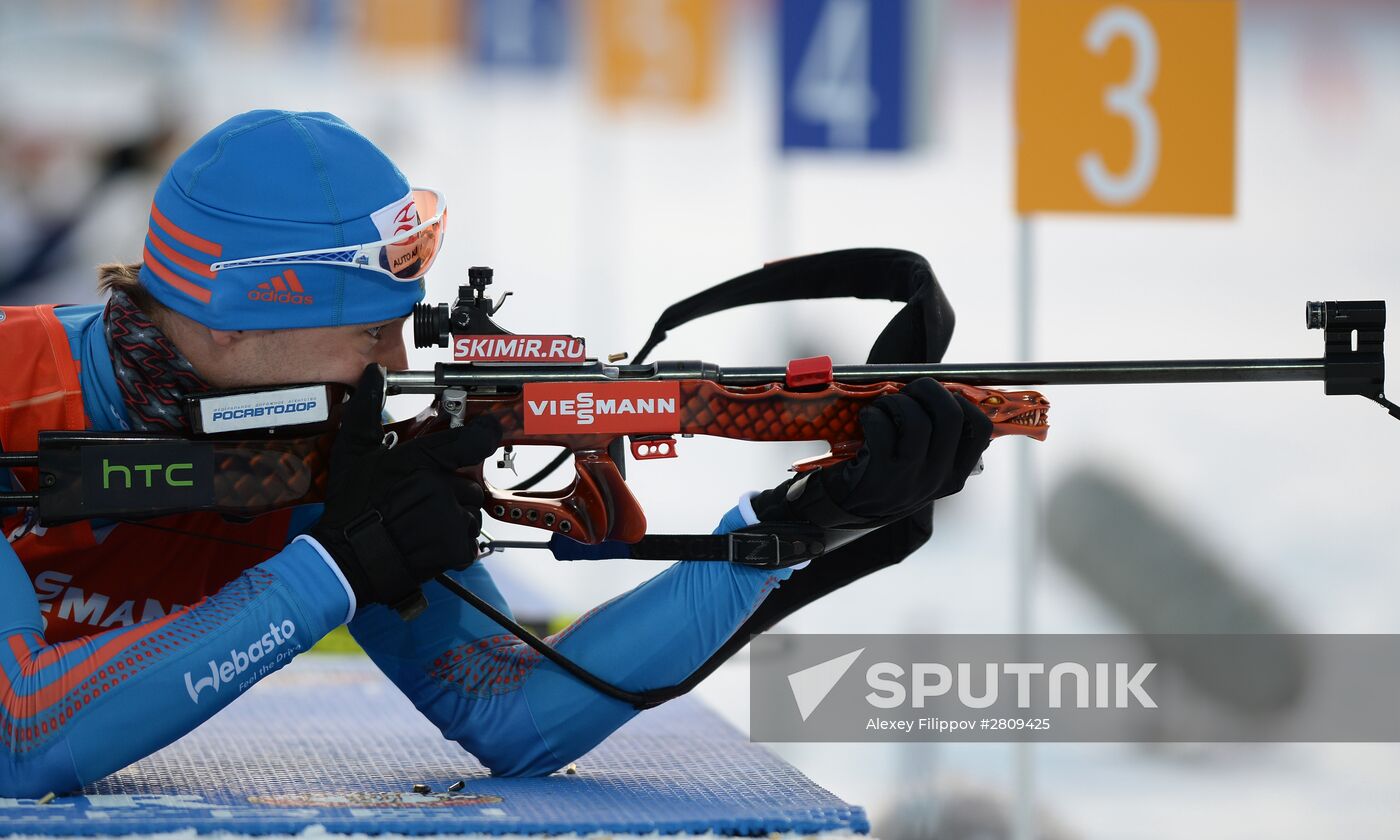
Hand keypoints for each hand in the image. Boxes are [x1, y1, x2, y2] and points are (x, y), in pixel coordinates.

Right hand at [309, 365, 500, 616]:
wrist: (347, 560)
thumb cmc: (350, 508)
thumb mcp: (353, 454)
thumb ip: (367, 411)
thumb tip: (374, 374)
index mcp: (421, 461)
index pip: (475, 440)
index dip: (487, 432)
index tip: (488, 430)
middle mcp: (441, 487)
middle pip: (468, 482)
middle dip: (452, 489)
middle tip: (423, 498)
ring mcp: (450, 519)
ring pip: (470, 511)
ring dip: (454, 515)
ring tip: (421, 521)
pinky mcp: (455, 548)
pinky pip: (469, 539)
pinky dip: (454, 542)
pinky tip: (427, 540)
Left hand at [751, 378, 990, 526]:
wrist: (842, 512)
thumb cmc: (881, 478)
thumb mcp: (919, 469)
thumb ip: (936, 439)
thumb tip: (939, 389)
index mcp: (953, 475)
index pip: (980, 428)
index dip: (960, 401)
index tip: (936, 398)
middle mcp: (937, 479)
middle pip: (951, 414)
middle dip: (927, 389)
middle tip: (906, 392)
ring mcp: (910, 478)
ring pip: (917, 419)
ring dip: (895, 402)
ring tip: (882, 407)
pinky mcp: (880, 474)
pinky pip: (883, 427)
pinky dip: (872, 414)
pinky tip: (866, 420)